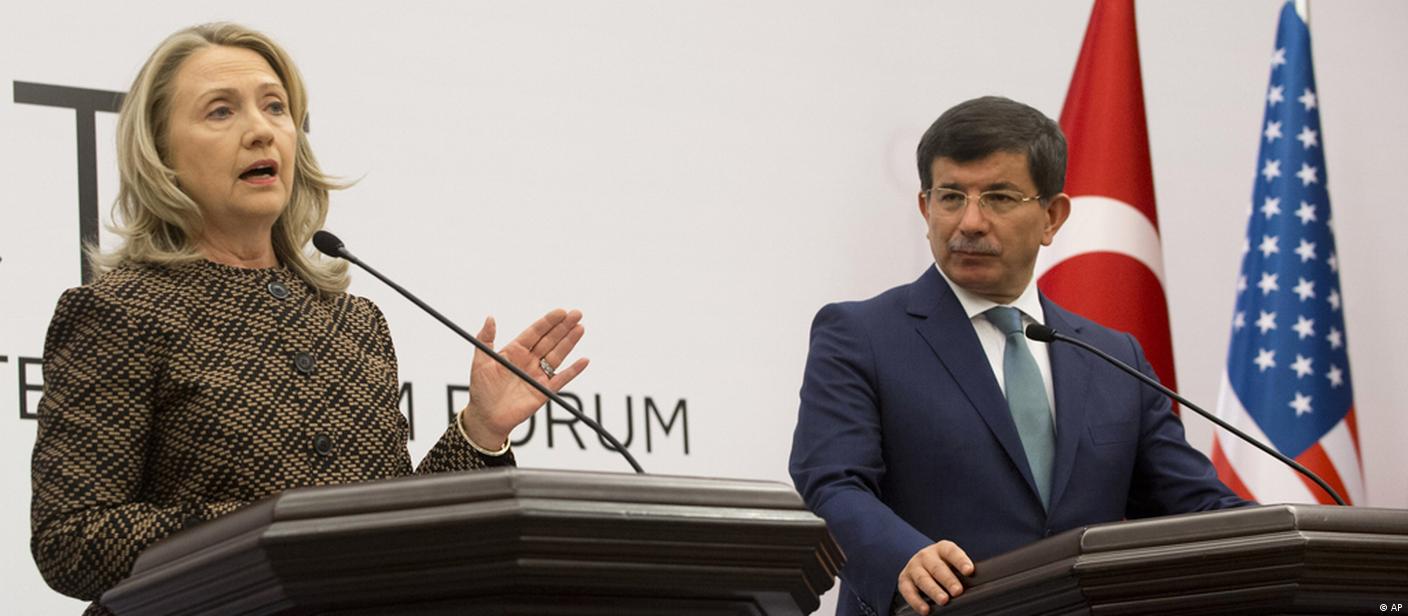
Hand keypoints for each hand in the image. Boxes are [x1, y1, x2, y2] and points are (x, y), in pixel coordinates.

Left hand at [459, 309, 588, 448]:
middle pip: (550, 340)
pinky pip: (561, 379)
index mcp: (515, 351)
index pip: (535, 332)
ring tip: (580, 328)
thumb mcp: (480, 362)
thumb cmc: (481, 390)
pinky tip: (584, 360)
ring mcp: (538, 375)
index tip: (560, 311)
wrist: (486, 417)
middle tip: (577, 314)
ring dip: (570, 342)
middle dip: (564, 327)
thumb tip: (490, 318)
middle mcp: (529, 360)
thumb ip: (485, 339)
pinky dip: (573, 370)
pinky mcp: (544, 391)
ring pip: (557, 355)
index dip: (548, 322)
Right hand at [897, 540, 973, 614]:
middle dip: (948, 580)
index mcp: (942, 549)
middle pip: (937, 567)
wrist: (921, 564)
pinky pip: (908, 591)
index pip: (952, 552)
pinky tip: (925, 610)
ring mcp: (914, 567)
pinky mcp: (904, 580)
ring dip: (933, 590)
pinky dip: (916, 601)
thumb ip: (962, 571)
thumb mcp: (952, 563)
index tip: (969, 571)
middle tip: (958, 591)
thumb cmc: (943, 566)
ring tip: (944, 600)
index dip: (960, 561)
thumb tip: (977, 586)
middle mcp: (926, 556)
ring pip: (923, 579)